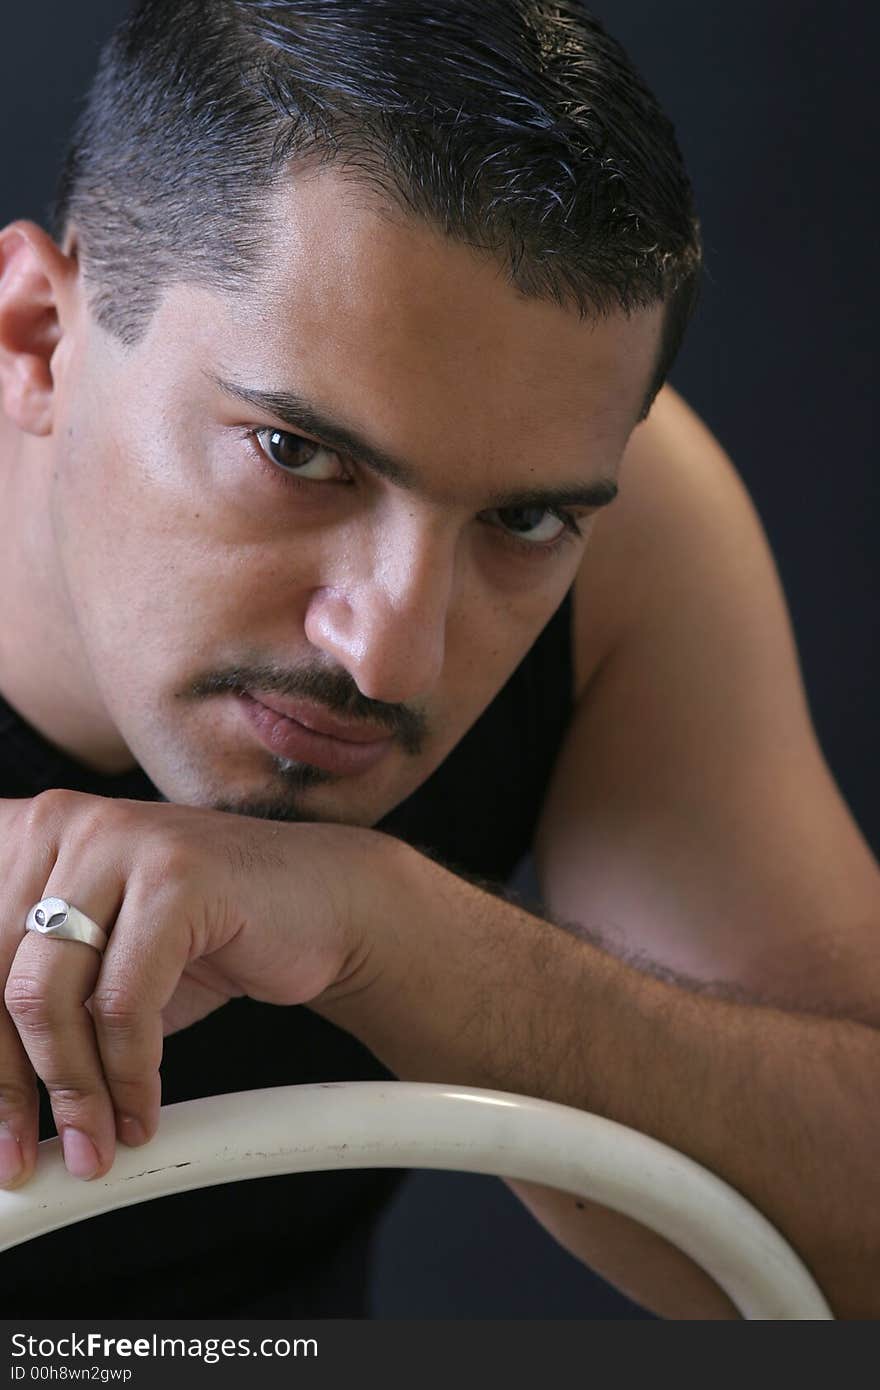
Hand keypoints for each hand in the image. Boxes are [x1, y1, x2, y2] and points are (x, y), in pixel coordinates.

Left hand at [0, 789, 376, 1187]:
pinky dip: (128, 1075)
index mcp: (23, 834)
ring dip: (70, 1092)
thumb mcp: (92, 965)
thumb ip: (26, 1000)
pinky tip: (142, 1111)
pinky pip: (123, 1003)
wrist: (322, 902)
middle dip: (6, 1089)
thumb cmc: (200, 938)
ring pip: (45, 997)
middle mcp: (58, 822)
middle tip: (23, 1157)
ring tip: (95, 1142)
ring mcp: (118, 838)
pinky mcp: (176, 873)